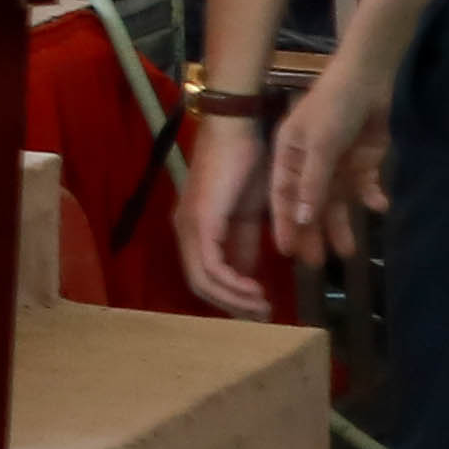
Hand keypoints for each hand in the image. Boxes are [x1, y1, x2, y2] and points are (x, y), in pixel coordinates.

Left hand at [178, 112, 280, 319]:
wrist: (239, 132)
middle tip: (263, 315)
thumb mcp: (249, 216)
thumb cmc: (245, 167)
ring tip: (263, 306)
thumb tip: (250, 276)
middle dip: (232, 306)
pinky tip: (257, 288)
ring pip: (203, 280)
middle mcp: (185, 230)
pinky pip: (212, 266)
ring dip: (235, 299)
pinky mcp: (200, 221)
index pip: (203, 277)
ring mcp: (189, 225)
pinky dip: (234, 284)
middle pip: (200, 284)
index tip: (259, 311)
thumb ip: (245, 245)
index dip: (229, 298)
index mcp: (195, 229)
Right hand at [270, 72, 389, 254]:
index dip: (284, 223)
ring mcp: (337, 163)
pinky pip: (365, 187)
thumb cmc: (333, 108)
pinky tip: (379, 206)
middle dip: (314, 231)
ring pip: (338, 201)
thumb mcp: (319, 146)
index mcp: (289, 155)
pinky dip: (371, 198)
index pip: (283, 195)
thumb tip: (301, 220)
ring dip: (343, 224)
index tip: (286, 252)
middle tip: (318, 264)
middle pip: (310, 203)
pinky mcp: (362, 162)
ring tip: (349, 252)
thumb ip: (312, 183)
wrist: (368, 80)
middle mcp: (310, 163)